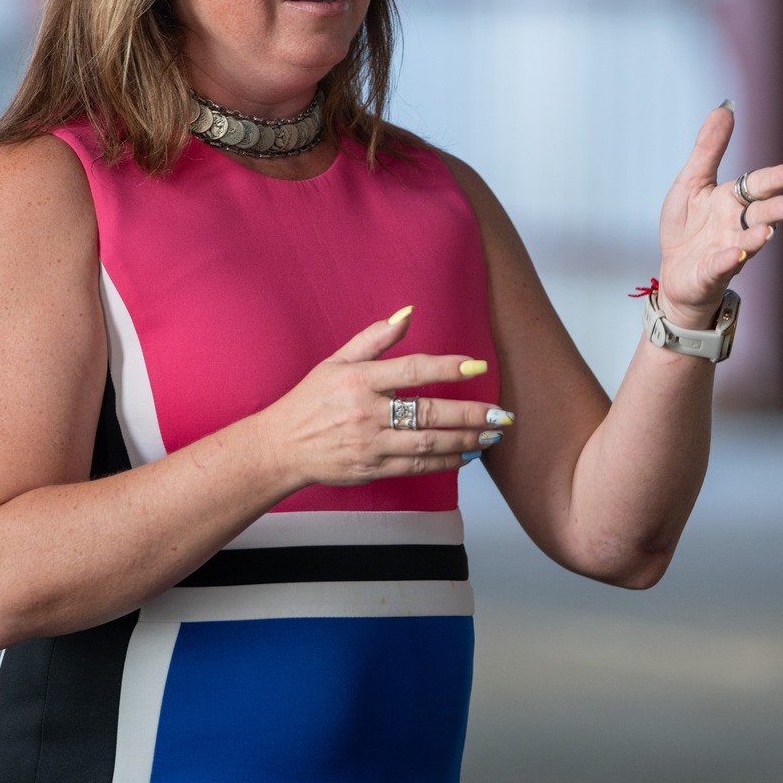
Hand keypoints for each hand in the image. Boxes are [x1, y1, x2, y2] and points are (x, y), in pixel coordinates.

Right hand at [259, 310, 509, 487]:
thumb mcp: (336, 361)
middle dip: (470, 414)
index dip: (447, 368)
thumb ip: (374, 338)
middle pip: (428, 413)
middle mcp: (366, 413)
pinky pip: (417, 466)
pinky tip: (468, 453)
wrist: (281, 447)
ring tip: (493, 434)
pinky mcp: (372, 469)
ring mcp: (370, 444)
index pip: (411, 370)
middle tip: (501, 413)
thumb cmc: (310, 400)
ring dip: (466, 439)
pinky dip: (446, 461)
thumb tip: (408, 313)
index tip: (477, 366)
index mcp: (359, 380)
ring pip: (428, 443)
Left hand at [655, 103, 782, 329]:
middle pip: (760, 214)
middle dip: (775, 210)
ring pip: (748, 242)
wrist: (674, 271)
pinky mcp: (711, 273)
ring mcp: (727, 250)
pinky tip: (735, 253)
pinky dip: (728, 260)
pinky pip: (720, 266)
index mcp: (732, 200)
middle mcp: (736, 225)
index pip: (756, 186)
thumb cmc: (687, 226)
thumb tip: (725, 108)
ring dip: (757, 237)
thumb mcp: (691, 181)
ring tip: (766, 232)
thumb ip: (708, 149)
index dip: (772, 179)